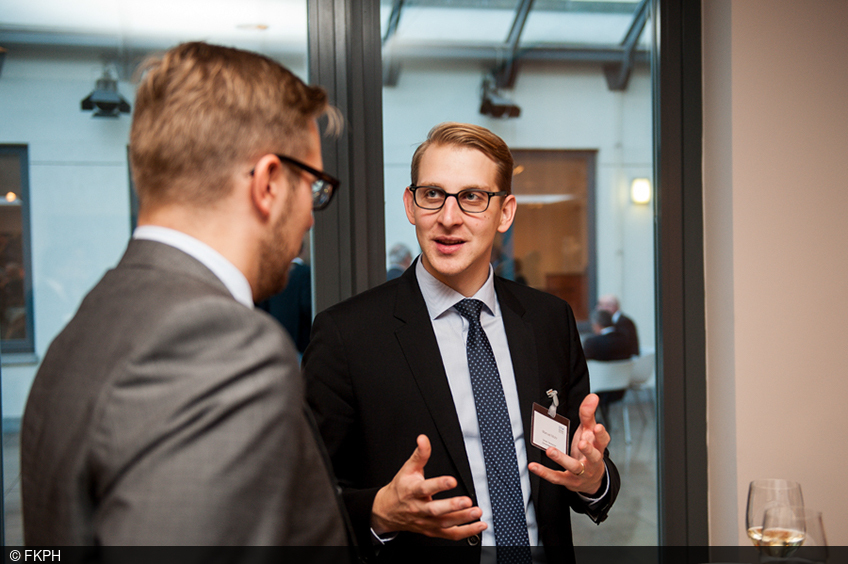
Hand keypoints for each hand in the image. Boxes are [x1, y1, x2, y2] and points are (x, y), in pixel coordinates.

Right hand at [371, 435, 487, 539]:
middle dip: (452, 506)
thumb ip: (419, 454)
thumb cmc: (401, 489)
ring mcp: (425, 521)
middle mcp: (418, 508)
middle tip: (467, 501)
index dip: (439, 485)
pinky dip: (465, 532)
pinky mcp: (432, 530)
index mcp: (412, 491)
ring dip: (462, 519)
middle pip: (435, 509)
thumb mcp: (408, 469)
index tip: (452, 480)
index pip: (425, 488)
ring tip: (477, 513)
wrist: (387, 511)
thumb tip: (423, 439)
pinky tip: (478, 526)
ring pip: (444, 523)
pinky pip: (449, 534)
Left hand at [528, 393, 608, 495]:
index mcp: (597, 447)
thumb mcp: (589, 432)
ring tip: (551, 450)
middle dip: (588, 450)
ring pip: (573, 467)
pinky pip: (556, 477)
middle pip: (593, 456)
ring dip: (562, 458)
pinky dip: (544, 472)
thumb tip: (593, 396)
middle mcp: (591, 461)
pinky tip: (533, 466)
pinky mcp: (568, 480)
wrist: (590, 480)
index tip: (597, 427)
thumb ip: (588, 414)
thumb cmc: (589, 451)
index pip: (603, 441)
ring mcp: (580, 472)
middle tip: (582, 442)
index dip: (601, 434)